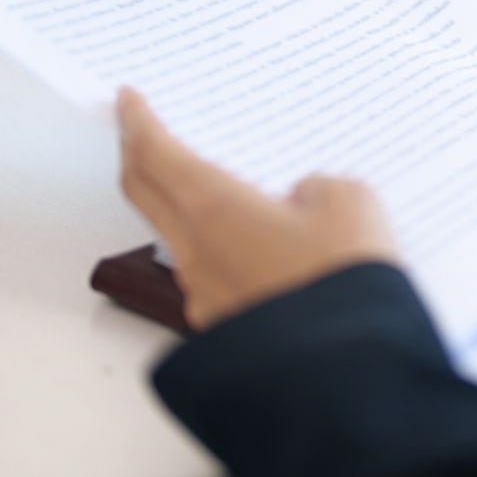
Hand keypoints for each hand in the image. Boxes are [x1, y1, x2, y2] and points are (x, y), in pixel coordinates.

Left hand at [117, 88, 397, 330]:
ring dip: (188, 210)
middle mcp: (196, 254)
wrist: (348, 376)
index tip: (126, 100)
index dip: (137, 122)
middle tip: (140, 134)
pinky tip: (264, 251)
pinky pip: (216, 276)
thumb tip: (304, 199)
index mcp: (214, 208)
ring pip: (182, 240)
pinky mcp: (228, 329)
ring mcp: (206, 297)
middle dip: (139, 159)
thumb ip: (319, 187)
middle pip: (146, 196)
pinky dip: (224, 252)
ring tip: (225, 191)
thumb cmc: (342, 284)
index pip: (155, 154)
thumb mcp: (351, 205)